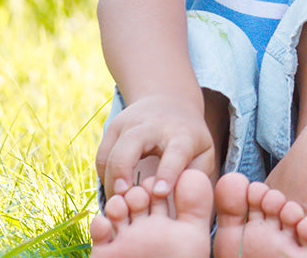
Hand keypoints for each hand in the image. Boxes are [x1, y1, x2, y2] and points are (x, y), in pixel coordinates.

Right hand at [96, 92, 215, 198]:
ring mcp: (130, 124)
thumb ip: (196, 176)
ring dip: (110, 179)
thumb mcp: (204, 153)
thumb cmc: (190, 140)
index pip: (175, 152)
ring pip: (112, 151)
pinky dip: (104, 175)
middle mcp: (154, 125)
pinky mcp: (113, 127)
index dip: (167, 172)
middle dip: (123, 168)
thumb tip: (183, 201)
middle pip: (132, 142)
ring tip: (116, 204)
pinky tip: (112, 191)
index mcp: (181, 134)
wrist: (171, 102)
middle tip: (122, 194)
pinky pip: (102, 155)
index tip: (159, 192)